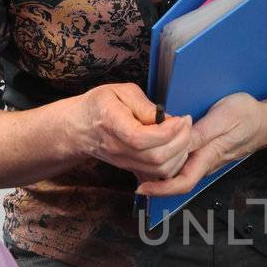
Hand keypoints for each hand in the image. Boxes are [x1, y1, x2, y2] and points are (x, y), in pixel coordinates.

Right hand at [63, 83, 194, 181]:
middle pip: (155, 157)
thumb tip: (165, 118)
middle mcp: (117, 148)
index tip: (180, 119)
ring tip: (183, 134)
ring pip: (159, 170)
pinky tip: (176, 147)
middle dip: (180, 142)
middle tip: (186, 124)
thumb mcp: (119, 91)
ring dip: (180, 154)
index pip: (140, 138)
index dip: (167, 131)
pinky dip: (174, 164)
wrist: (80, 128)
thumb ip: (143, 104)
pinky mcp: (131, 169)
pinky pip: (158, 175)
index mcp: (111, 123)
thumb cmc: (100, 105)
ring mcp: (124, 162)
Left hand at [135, 92, 266, 197]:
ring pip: (179, 172)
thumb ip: (199, 134)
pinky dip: (168, 161)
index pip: (182, 182)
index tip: (141, 188)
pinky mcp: (206, 153)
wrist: (266, 119)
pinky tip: (157, 150)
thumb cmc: (246, 116)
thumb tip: (176, 145)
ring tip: (137, 160)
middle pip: (176, 181)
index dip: (160, 189)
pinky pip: (184, 163)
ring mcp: (206, 160)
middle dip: (153, 180)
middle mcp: (205, 163)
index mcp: (208, 156)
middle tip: (129, 169)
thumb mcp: (221, 118)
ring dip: (158, 170)